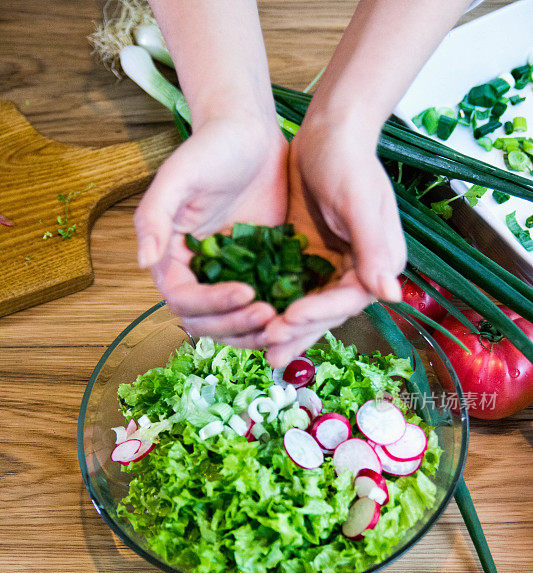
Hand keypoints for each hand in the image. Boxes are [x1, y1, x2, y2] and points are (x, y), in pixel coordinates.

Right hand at [134, 116, 288, 347]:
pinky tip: (301, 310)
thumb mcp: (178, 177)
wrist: (250, 134)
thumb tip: (142, 262)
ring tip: (286, 318)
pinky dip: (280, 317)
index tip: (245, 292)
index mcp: (172, 260)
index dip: (212, 305)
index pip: (184, 301)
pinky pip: (266, 307)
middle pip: (210, 323)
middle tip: (270, 314)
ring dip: (258, 330)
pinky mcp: (259, 275)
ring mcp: (229, 279)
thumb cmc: (210, 148)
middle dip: (238, 324)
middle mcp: (198, 277)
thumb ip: (153, 218)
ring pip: (237, 324)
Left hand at [263, 120, 405, 366]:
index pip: (348, 299)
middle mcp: (360, 270)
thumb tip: (391, 295)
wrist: (329, 132)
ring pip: (309, 307)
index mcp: (380, 262)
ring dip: (287, 329)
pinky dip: (277, 306)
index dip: (319, 313)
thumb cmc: (348, 161)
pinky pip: (294, 290)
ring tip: (262, 349)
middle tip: (270, 350)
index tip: (288, 319)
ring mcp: (334, 267)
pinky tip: (255, 321)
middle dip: (299, 331)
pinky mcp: (311, 259)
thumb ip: (374, 249)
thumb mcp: (360, 203)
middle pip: (328, 311)